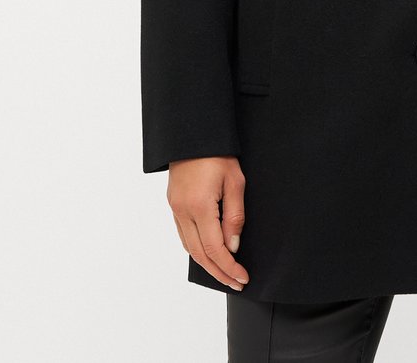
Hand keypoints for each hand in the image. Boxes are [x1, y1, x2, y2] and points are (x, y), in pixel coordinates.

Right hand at [167, 156, 248, 289]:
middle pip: (199, 254)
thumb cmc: (218, 154)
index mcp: (199, 206)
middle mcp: (182, 211)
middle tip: (236, 282)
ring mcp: (175, 208)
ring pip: (189, 247)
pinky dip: (196, 249)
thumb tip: (232, 247)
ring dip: (207, 264)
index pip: (214, 249)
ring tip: (225, 273)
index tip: (242, 277)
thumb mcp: (235, 182)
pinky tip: (208, 253)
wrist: (193, 134)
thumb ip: (234, 216)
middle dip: (219, 272)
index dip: (229, 267)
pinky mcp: (173, 204)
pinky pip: (183, 235)